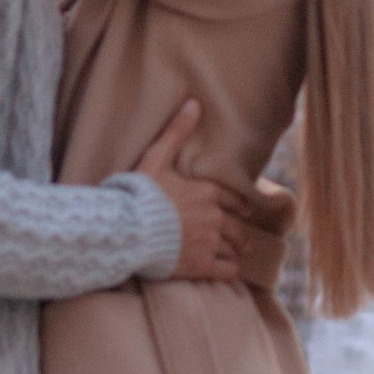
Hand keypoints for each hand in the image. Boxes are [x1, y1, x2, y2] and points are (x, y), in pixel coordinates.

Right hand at [136, 100, 249, 283]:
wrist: (128, 229)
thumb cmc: (140, 193)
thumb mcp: (157, 157)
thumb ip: (177, 132)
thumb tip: (194, 102)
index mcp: (207, 192)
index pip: (235, 199)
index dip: (241, 205)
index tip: (245, 210)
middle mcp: (215, 217)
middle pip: (239, 227)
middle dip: (242, 232)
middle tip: (244, 237)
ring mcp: (209, 243)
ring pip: (236, 248)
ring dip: (238, 250)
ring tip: (238, 253)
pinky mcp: (201, 266)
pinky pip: (228, 270)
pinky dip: (230, 270)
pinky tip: (228, 270)